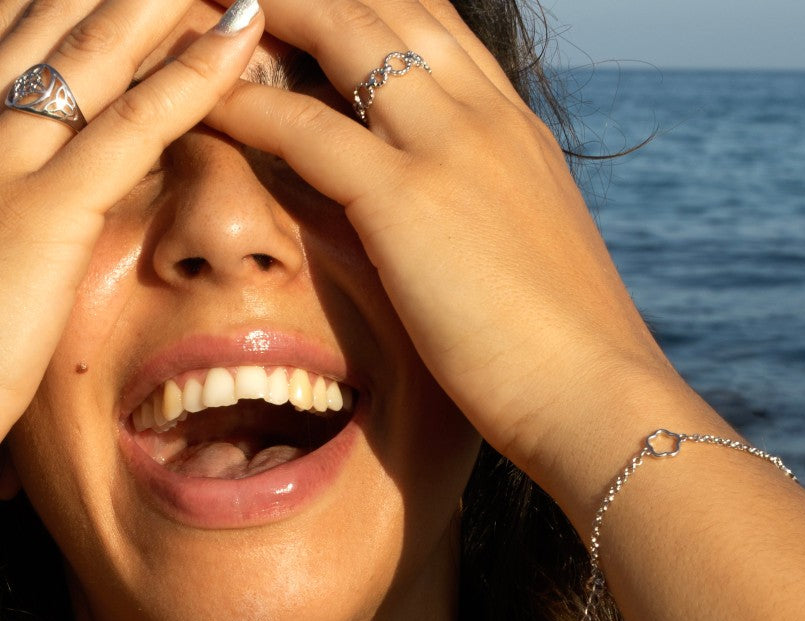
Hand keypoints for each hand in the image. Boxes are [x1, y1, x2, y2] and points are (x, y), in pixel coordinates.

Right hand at [0, 0, 262, 442]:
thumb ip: (13, 179)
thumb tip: (48, 153)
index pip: (21, 26)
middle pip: (55, 16)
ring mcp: (3, 158)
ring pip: (96, 53)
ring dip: (161, 1)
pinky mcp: (46, 211)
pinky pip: (132, 130)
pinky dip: (190, 80)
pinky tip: (236, 41)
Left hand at [206, 0, 671, 484]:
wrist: (595, 392)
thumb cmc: (562, 342)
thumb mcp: (523, 249)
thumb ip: (479, 210)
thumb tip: (431, 212)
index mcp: (514, 128)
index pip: (433, 24)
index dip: (369, 3)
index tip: (317, 8)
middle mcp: (484, 116)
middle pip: (384, 3)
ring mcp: (448, 148)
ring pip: (342, 32)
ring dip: (270, 10)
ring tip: (203, 17)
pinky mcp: (408, 201)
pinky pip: (304, 127)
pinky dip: (245, 108)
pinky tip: (204, 102)